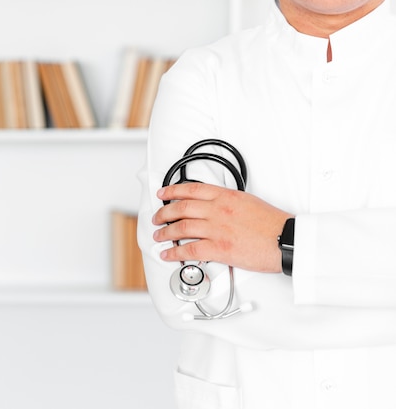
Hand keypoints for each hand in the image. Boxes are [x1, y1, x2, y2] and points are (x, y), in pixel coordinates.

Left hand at [152, 182, 292, 272]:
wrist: (286, 239)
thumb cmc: (272, 223)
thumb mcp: (247, 201)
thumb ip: (227, 201)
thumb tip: (212, 206)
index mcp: (225, 196)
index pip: (191, 189)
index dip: (172, 191)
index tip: (163, 193)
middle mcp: (218, 210)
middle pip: (181, 208)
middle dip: (164, 213)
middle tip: (157, 218)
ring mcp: (217, 229)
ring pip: (181, 228)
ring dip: (165, 233)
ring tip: (158, 236)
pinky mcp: (219, 248)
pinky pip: (190, 250)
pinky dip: (175, 252)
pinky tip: (168, 254)